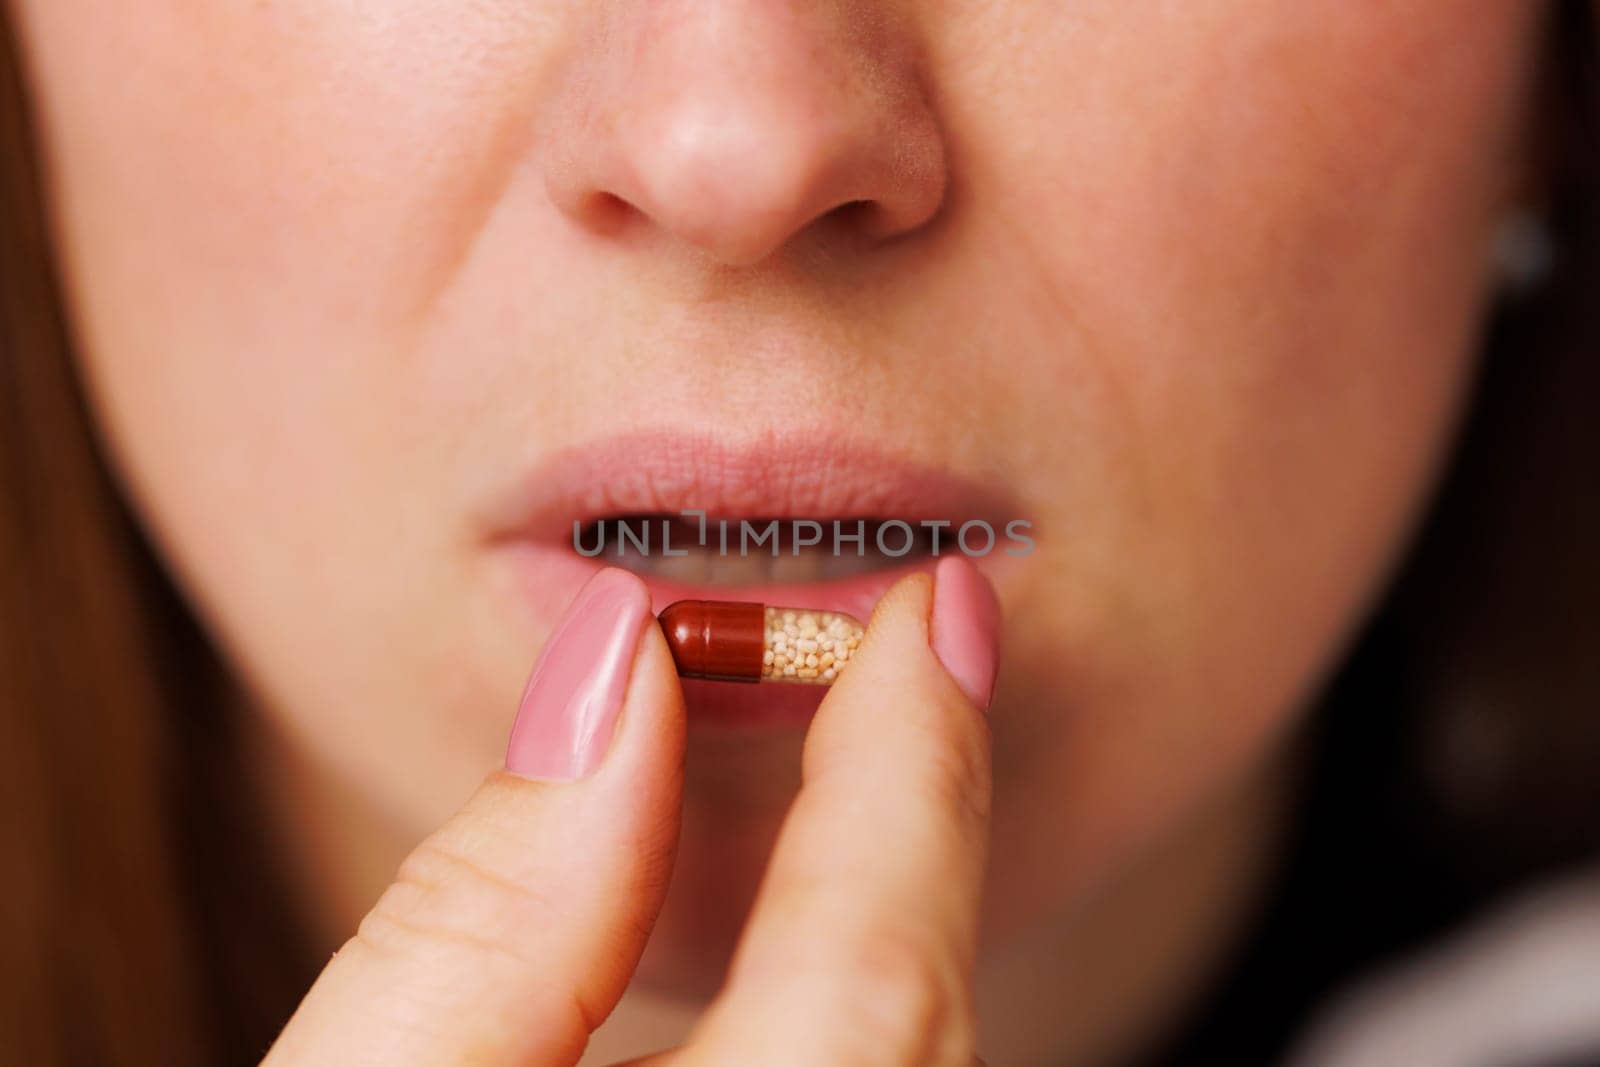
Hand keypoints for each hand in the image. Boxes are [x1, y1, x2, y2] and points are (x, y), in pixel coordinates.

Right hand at [265, 557, 999, 1065]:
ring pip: (925, 1051)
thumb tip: (616, 662)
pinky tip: (832, 916)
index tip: (937, 607)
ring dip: (910, 901)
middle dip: (933, 807)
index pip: (877, 954)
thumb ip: (482, 911)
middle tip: (936, 646)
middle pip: (926, 1004)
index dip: (915, 763)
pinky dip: (874, 992)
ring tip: (894, 751)